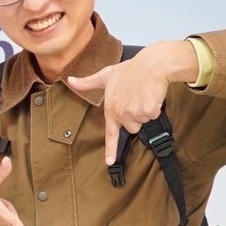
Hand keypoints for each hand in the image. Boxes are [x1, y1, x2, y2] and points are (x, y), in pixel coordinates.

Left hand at [66, 41, 194, 164]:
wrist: (151, 63)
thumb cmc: (130, 70)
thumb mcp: (106, 75)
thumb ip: (88, 82)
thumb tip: (69, 80)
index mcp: (110, 109)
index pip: (110, 133)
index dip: (110, 149)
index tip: (109, 162)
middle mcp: (121, 113)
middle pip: (132, 127)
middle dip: (136, 116)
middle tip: (136, 97)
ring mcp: (134, 112)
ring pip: (143, 121)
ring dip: (146, 110)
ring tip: (143, 94)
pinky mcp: (148, 110)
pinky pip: (154, 115)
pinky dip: (155, 106)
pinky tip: (151, 94)